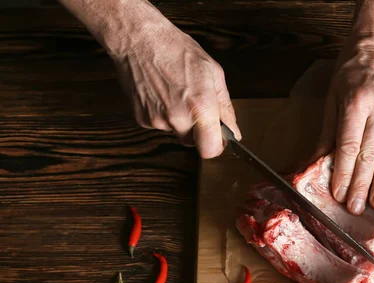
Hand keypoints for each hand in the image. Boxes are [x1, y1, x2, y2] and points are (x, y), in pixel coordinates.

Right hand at [57, 0, 239, 158]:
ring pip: (176, 132)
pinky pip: (160, 125)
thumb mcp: (213, 72)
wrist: (138, 39)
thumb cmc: (175, 49)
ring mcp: (157, 120)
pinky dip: (163, 113)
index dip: (216, 144)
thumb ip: (225, 106)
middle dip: (198, 128)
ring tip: (175, 92)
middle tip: (194, 102)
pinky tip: (161, 92)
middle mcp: (178, 118)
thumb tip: (233, 130)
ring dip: (180, 119)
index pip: (211, 150)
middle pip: (194, 142)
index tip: (217, 135)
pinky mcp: (142, 119)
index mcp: (200, 107)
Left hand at [319, 43, 373, 214]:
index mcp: (356, 103)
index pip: (348, 146)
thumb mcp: (332, 97)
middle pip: (369, 153)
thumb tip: (315, 163)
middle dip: (361, 184)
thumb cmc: (351, 72)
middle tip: (356, 209)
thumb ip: (327, 132)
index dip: (343, 173)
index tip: (340, 195)